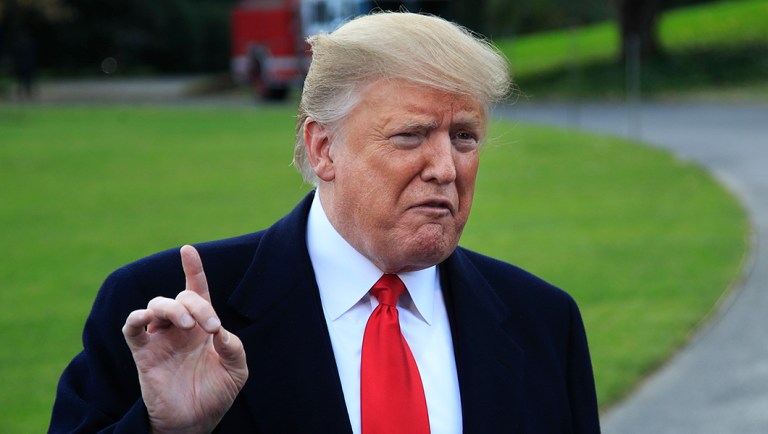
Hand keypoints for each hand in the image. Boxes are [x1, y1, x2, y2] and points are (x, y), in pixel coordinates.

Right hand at [122, 245, 247, 433]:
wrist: (196, 421)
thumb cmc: (216, 393)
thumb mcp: (237, 369)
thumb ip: (234, 347)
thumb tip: (219, 331)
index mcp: (203, 326)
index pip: (197, 290)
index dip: (193, 269)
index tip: (188, 250)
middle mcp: (180, 327)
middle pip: (182, 296)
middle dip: (198, 304)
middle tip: (210, 327)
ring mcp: (160, 338)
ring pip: (158, 304)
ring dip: (174, 308)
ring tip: (189, 326)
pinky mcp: (143, 353)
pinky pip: (132, 327)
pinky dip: (137, 317)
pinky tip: (147, 317)